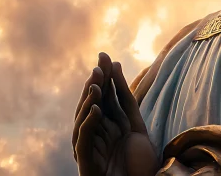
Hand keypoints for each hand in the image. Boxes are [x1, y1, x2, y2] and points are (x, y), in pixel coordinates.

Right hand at [72, 53, 159, 175]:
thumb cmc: (137, 163)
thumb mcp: (135, 125)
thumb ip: (125, 98)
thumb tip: (116, 65)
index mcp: (105, 124)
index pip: (102, 95)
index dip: (103, 76)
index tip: (105, 56)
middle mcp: (93, 133)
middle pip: (91, 104)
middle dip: (94, 84)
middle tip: (98, 66)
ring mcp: (88, 146)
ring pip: (83, 119)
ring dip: (89, 101)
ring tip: (96, 84)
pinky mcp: (86, 161)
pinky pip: (83, 139)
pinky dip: (89, 123)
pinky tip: (97, 109)